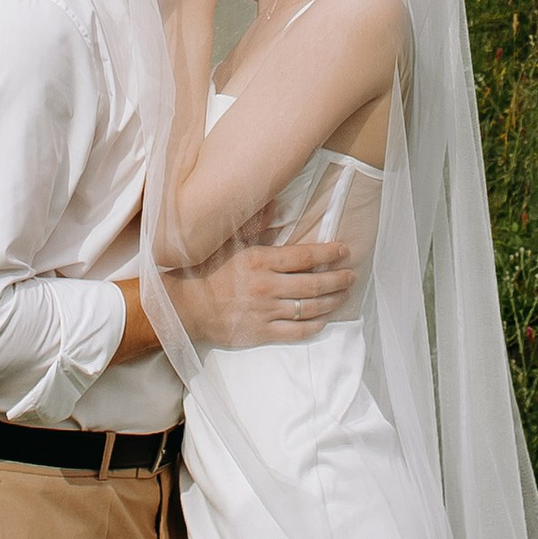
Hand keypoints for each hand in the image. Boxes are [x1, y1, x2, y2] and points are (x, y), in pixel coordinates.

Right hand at [168, 236, 357, 346]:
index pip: (305, 256)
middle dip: (338, 279)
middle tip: (351, 276)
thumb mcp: (229, 241)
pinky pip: (296, 331)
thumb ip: (256, 223)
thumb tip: (280, 206)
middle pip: (314, 284)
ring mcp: (265, 311)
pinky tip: (324, 320)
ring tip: (344, 296)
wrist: (186, 306)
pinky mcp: (261, 333)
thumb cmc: (208, 271)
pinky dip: (314, 326)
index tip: (344, 250)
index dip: (329, 253)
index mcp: (261, 260)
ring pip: (309, 308)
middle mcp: (267, 286)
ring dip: (332, 302)